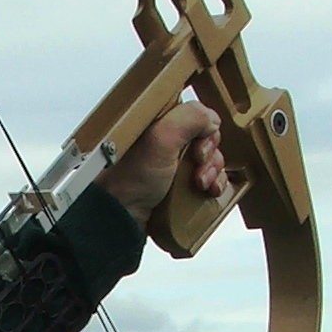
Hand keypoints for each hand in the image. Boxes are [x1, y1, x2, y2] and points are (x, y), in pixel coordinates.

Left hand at [94, 100, 225, 227]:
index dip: (204, 130)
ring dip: (212, 171)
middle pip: (205, 138)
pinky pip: (205, 179)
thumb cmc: (127, 182)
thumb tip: (211, 119)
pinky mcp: (175, 184)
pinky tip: (206, 191)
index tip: (197, 146)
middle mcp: (163, 140)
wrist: (119, 217)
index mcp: (156, 122)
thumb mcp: (160, 140)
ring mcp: (170, 163)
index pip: (195, 115)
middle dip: (209, 154)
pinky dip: (212, 184)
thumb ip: (189, 118)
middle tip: (198, 165)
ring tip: (200, 183)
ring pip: (208, 159)